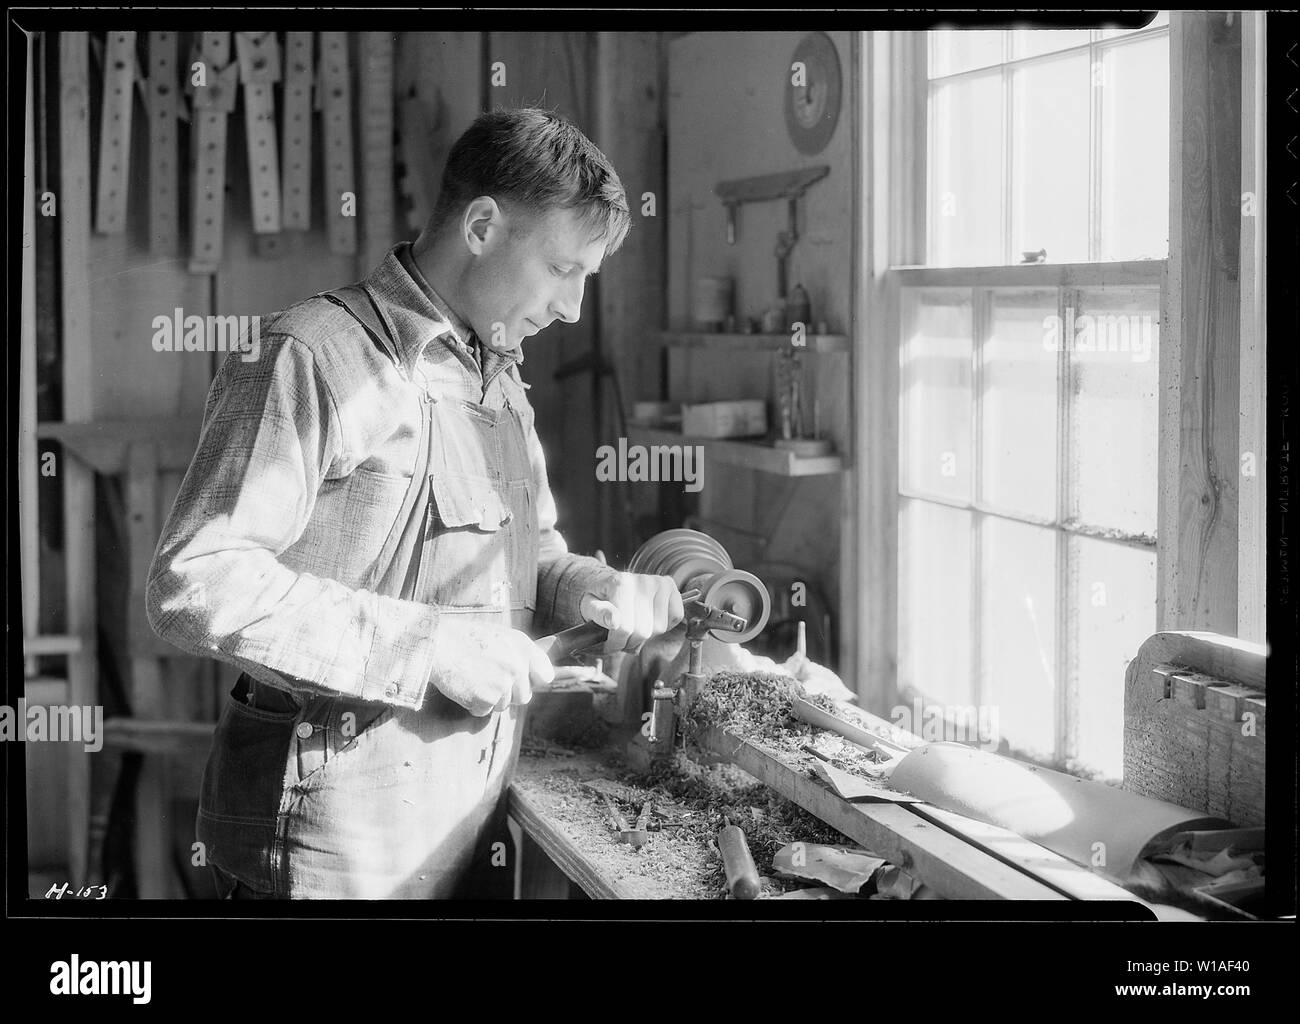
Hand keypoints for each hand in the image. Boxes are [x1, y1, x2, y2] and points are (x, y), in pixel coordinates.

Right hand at [428, 619, 553, 716]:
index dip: (535, 681)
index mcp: (522, 646)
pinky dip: (473, 704)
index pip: (545, 675)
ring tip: (473, 677)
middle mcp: (516, 666)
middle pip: (524, 696)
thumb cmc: (464, 639)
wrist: (437, 645)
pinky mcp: (486, 699)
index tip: (528, 682)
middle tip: (488, 678)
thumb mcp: (499, 636)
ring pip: (503, 705)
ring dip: (489, 698)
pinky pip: (484, 710)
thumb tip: (538, 674)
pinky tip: (464, 685)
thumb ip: (519, 653)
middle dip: (509, 693)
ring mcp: (502, 684)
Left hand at [580, 572, 683, 654]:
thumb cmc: (601, 597)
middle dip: (631, 641)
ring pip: (660, 627)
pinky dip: (665, 625)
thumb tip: (613, 621)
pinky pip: (676, 616)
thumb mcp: (589, 605)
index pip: (624, 627)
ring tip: (635, 629)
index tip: (610, 644)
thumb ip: (598, 613)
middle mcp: (642, 580)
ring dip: (647, 636)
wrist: (612, 583)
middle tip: (622, 639)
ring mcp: (659, 582)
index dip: (616, 642)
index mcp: (620, 583)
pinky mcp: (670, 586)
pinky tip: (650, 620)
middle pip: (643, 630)